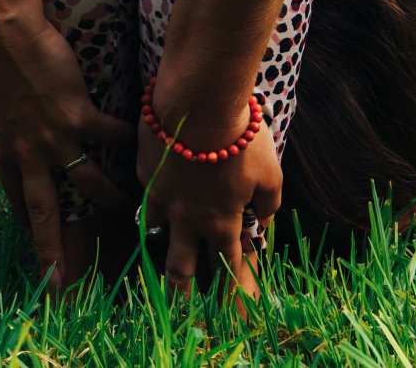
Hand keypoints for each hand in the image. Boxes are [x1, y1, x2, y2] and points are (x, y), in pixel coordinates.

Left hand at [0, 12, 135, 292]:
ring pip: (89, 182)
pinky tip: (149, 141)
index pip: (16, 200)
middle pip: (44, 212)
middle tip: (59, 284)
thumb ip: (3, 121)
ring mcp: (54, 138)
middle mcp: (28, 154)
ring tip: (133, 210)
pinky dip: (130, 138)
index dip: (28, 226)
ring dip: (113, 198)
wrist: (0, 34)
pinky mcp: (77, 115)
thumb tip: (6, 123)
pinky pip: (112, 134)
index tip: (37, 248)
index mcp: (4, 151)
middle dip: (52, 250)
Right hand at [135, 88, 282, 302]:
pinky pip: (148, 194)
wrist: (198, 101)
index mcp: (221, 222)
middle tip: (184, 306)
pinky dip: (156, 199)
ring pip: (156, 234)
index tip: (235, 314)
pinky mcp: (145, 171)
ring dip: (162, 245)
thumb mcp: (270, 173)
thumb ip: (268, 202)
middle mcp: (187, 217)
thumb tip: (264, 217)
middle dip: (183, 293)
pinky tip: (158, 192)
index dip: (233, 294)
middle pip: (180, 268)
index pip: (228, 268)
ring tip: (165, 250)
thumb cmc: (241, 138)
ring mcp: (161, 196)